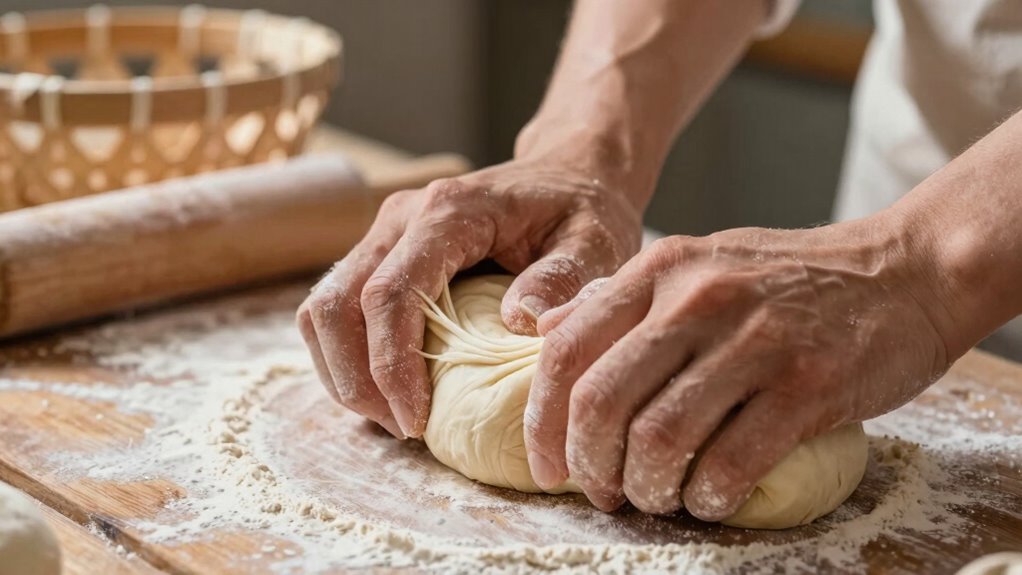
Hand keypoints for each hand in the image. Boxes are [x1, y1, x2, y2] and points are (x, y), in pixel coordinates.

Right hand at [296, 157, 642, 438]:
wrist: (566, 174)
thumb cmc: (583, 212)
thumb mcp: (595, 242)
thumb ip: (563, 279)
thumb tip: (516, 321)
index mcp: (450, 212)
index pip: (391, 293)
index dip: (391, 364)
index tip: (417, 420)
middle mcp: (402, 217)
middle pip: (336, 304)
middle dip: (358, 379)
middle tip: (403, 429)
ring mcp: (384, 234)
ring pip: (323, 309)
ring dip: (344, 373)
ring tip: (392, 418)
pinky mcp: (381, 253)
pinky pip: (337, 310)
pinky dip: (348, 358)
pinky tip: (387, 393)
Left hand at [524, 218, 952, 519]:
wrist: (904, 271)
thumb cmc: (789, 279)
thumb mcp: (696, 264)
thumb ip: (620, 299)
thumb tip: (543, 332)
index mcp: (661, 269)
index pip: (566, 350)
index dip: (543, 421)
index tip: (548, 465)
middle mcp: (699, 297)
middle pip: (602, 402)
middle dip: (590, 466)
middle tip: (603, 493)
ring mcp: (756, 340)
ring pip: (660, 439)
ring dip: (648, 489)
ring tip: (658, 498)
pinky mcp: (809, 384)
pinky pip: (732, 463)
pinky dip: (708, 497)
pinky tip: (709, 499)